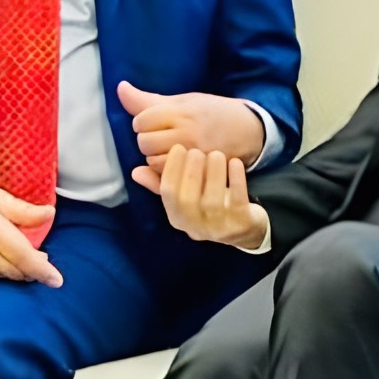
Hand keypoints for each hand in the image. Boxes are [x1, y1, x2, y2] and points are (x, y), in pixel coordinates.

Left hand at [117, 82, 266, 171]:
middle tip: (162, 136)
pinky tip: (176, 163)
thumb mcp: (183, 100)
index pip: (142, 121)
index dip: (143, 122)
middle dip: (147, 140)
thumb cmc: (212, 112)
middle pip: (145, 143)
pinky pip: (168, 176)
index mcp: (182, 112)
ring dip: (155, 157)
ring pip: (154, 162)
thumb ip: (148, 100)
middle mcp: (188, 134)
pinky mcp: (200, 172)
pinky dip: (166, 171)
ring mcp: (194, 156)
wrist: (248, 130)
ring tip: (169, 150)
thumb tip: (120, 88)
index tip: (154, 122)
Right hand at [136, 144, 270, 249]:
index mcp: (177, 218)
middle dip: (191, 170)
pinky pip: (237, 200)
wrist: (243, 230)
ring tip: (216, 154)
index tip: (178, 148)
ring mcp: (219, 227)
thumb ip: (161, 183)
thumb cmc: (208, 207)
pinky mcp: (241, 223)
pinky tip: (234, 163)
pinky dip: (236, 179)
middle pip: (188, 199)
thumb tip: (136, 171)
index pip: (168, 193)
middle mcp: (196, 226)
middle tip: (197, 150)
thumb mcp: (184, 198)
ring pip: (212, 200)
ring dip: (213, 172)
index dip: (171, 168)